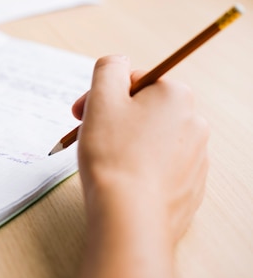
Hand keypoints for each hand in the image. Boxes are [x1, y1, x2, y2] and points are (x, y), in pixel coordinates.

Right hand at [75, 55, 208, 243]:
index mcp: (175, 95)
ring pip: (150, 138)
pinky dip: (138, 167)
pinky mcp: (190, 186)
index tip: (81, 113)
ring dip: (124, 142)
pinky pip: (158, 166)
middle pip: (143, 109)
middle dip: (113, 118)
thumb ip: (109, 68)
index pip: (133, 80)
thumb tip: (118, 62)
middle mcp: (194, 122)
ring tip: (104, 160)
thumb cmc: (114, 154)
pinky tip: (120, 179)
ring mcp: (195, 158)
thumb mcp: (102, 98)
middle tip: (89, 134)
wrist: (129, 216)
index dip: (102, 94)